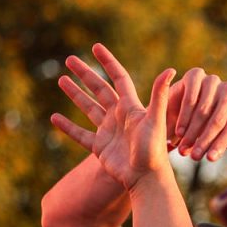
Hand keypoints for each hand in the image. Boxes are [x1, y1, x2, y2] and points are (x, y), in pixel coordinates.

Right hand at [52, 44, 174, 191]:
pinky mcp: (100, 148)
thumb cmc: (154, 150)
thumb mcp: (156, 120)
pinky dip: (67, 126)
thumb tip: (172, 70)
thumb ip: (160, 96)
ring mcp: (109, 132)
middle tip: (69, 59)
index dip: (108, 62)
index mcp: (132, 108)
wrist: (147, 179)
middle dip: (85, 74)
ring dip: (75, 94)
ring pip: (88, 108)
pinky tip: (54, 117)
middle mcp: (120, 117)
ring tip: (60, 80)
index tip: (96, 47)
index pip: (119, 79)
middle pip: (100, 89)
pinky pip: (80, 134)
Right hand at [167, 67, 226, 161]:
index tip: (209, 159)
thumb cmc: (206, 125)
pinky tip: (179, 132)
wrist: (181, 107)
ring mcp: (213, 80)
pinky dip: (184, 117)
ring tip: (184, 148)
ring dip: (192, 132)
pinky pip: (190, 99)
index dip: (220, 145)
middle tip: (195, 157)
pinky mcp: (195, 74)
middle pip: (218, 120)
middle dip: (205, 141)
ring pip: (203, 111)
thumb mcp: (223, 136)